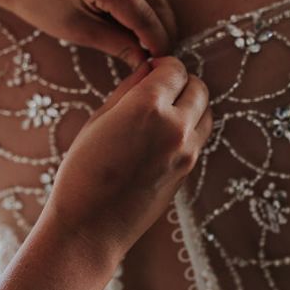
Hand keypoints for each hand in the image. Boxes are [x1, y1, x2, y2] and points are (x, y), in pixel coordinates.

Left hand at [0, 0, 177, 68]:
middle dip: (163, 26)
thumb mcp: (76, 30)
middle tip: (166, 51)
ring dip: (160, 10)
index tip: (164, 60)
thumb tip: (145, 62)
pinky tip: (149, 14)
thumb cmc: (38, 2)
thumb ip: (115, 45)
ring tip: (160, 36)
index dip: (157, 40)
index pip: (141, 14)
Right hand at [45, 57, 211, 260]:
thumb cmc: (83, 170)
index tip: (152, 70)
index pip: (176, 69)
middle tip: (160, 89)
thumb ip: (129, 89)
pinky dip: (191, 128)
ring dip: (191, 105)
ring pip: (206, 112)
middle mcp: (175, 126)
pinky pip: (201, 137)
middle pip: (198, 87)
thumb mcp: (99, 119)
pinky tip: (164, 135)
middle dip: (181, 82)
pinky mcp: (188, 171)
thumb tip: (148, 69)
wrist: (91, 225)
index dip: (164, 65)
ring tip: (165, 112)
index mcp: (148, 106)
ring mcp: (187, 151)